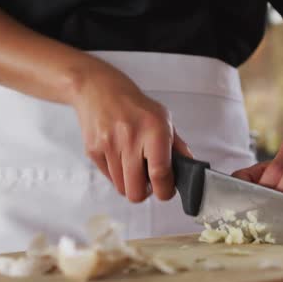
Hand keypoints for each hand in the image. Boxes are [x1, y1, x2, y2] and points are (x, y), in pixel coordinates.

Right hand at [69, 61, 192, 202]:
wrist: (97, 89)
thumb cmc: (134, 105)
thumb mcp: (163, 118)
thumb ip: (177, 146)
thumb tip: (190, 168)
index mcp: (154, 130)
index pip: (160, 174)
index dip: (165, 191)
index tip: (166, 190)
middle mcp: (131, 138)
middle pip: (136, 191)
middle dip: (145, 192)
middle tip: (149, 181)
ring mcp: (109, 146)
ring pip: (121, 188)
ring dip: (130, 183)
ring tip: (134, 166)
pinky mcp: (93, 151)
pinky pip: (108, 178)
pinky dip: (117, 174)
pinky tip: (120, 157)